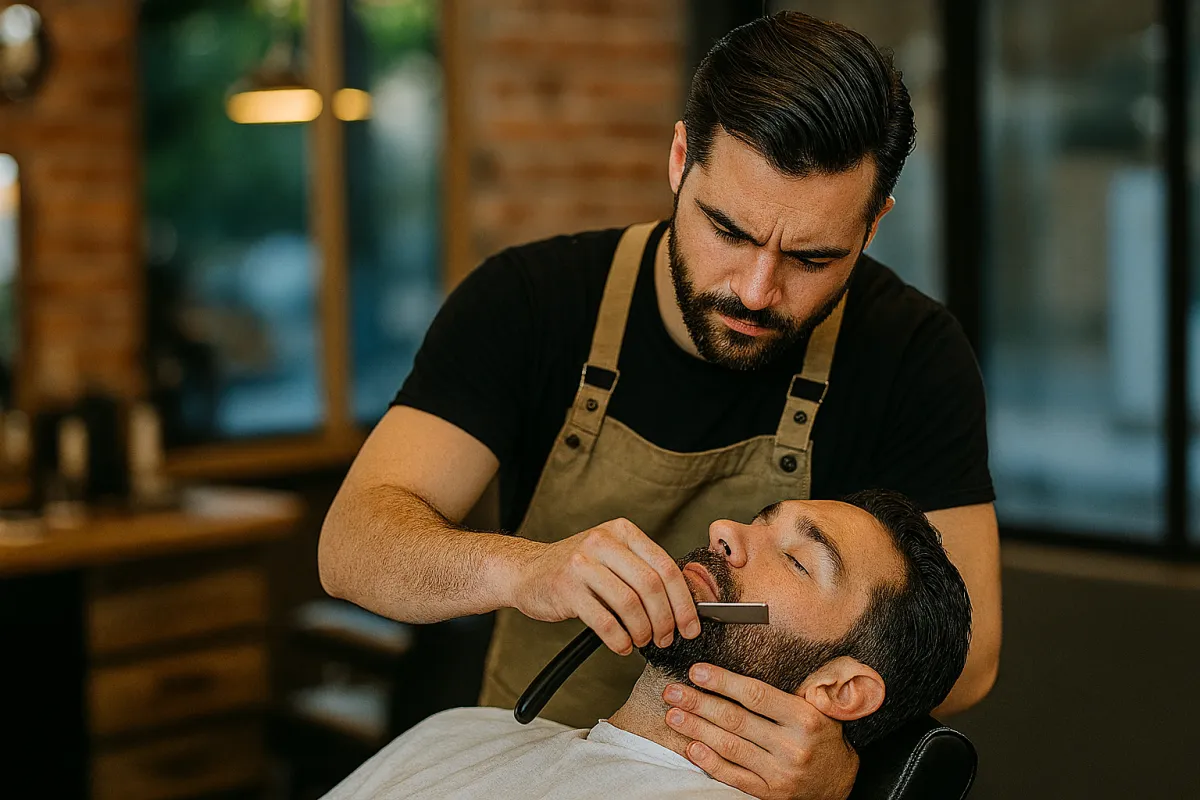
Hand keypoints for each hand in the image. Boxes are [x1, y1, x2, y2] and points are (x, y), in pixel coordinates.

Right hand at [507, 518, 701, 654]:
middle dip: (665, 619)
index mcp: (622, 531)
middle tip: (666, 638)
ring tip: (642, 641)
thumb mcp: (611, 556)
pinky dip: (619, 640)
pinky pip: (604, 621)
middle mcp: (603, 541)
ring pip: (629, 604)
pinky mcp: (566, 588)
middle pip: (651, 585)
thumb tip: (684, 603)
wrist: (526, 571)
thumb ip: (643, 570)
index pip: (665, 566)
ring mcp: (582, 563)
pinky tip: (622, 646)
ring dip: (642, 631)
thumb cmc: (577, 570)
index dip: (683, 601)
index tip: (691, 626)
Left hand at [663, 663, 857, 799]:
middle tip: (672, 692)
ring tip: (673, 715)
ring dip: (696, 729)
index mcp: (804, 718)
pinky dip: (710, 762)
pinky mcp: (770, 794)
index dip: (723, 682)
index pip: (756, 695)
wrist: (840, 781)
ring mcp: (780, 773)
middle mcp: (792, 746)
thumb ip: (794, 687)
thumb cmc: (822, 735)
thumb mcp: (819, 707)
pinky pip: (734, 776)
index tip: (697, 671)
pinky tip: (691, 747)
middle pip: (736, 720)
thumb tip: (761, 655)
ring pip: (730, 747)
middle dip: (699, 703)